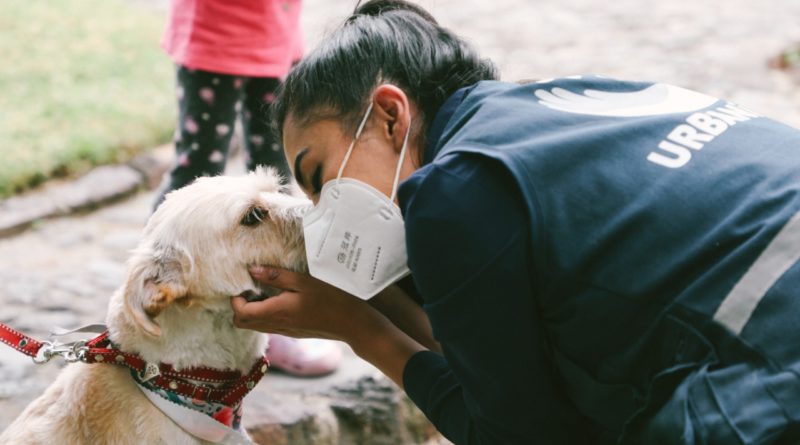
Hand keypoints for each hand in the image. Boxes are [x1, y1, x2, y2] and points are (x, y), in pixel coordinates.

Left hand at [231, 266, 426, 386]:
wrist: (352, 323)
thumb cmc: (331, 299)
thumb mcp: (304, 281)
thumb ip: (276, 276)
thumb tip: (253, 270)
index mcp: (276, 312)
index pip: (241, 313)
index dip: (236, 299)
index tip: (245, 284)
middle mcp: (277, 325)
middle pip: (242, 324)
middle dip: (240, 306)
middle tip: (251, 288)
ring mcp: (285, 332)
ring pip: (255, 326)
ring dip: (253, 311)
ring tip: (265, 291)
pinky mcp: (293, 333)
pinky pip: (269, 326)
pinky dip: (265, 315)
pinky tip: (279, 300)